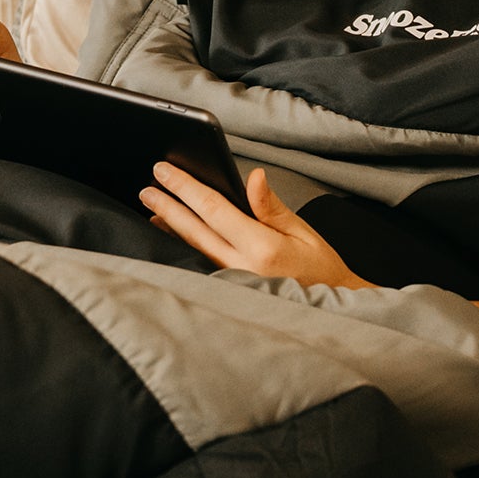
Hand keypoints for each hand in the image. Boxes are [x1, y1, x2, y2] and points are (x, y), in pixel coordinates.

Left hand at [139, 164, 372, 288]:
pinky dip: (183, 246)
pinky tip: (171, 235)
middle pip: (194, 230)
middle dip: (167, 206)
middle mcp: (241, 268)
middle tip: (147, 187)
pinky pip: (200, 263)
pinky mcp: (229, 291)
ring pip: (193, 249)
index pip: (213, 209)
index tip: (164, 170)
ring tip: (151, 207)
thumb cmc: (320, 268)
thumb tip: (253, 177)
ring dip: (170, 226)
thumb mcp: (302, 230)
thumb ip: (271, 206)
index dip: (185, 188)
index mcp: (262, 248)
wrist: (331, 306)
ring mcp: (232, 283)